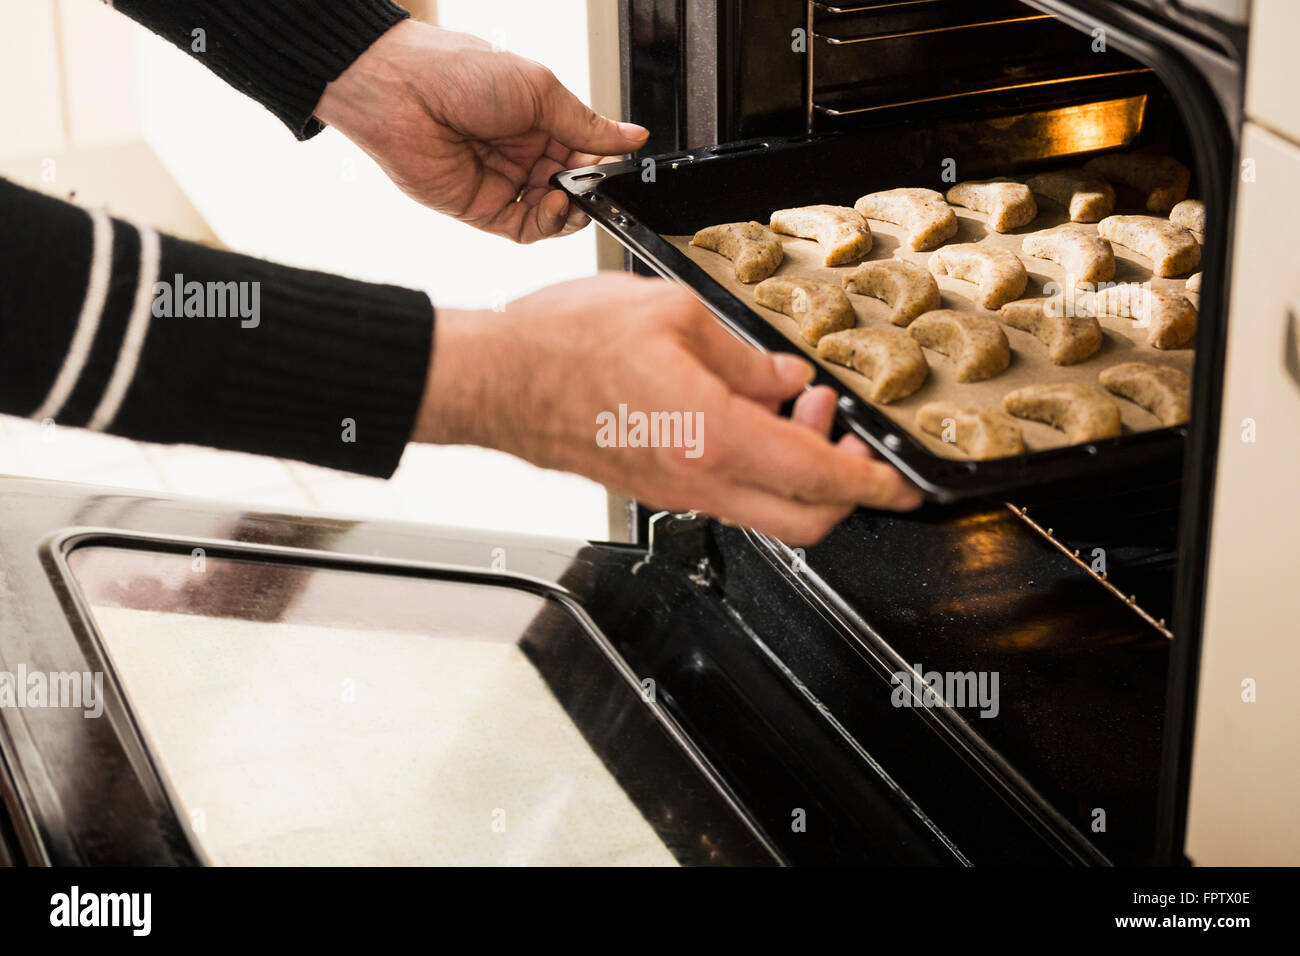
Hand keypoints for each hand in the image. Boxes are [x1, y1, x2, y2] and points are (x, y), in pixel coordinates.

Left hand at [315, 19, 647, 242]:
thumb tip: (631, 135)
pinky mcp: (482, 209)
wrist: (402, 91)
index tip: (620, 163)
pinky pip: (526, 229)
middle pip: (573, 185)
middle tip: (597, 183)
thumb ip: (587, 123)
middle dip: (590, 188)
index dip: (603, 161)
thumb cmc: (459, 72)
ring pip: (554, 213)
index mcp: (538, 118)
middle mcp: (522, 151)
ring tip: (572, 195)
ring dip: (572, 211)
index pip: (585, 150)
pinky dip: (547, 224)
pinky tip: (554, 206)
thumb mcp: (540, 90)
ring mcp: (503, 182)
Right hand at [413, 274, 923, 544]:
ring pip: (766, 509)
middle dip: (845, 489)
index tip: (903, 481)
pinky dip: (757, 466)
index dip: (874, 482)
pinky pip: (727, 493)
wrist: (498, 382)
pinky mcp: (655, 486)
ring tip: (790, 403)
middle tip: (850, 437)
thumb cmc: (565, 345)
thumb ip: (743, 353)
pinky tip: (744, 413)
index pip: (820, 476)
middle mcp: (699, 480)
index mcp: (713, 436)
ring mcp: (675, 491)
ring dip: (798, 470)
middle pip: (803, 520)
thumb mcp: (673, 315)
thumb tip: (783, 376)